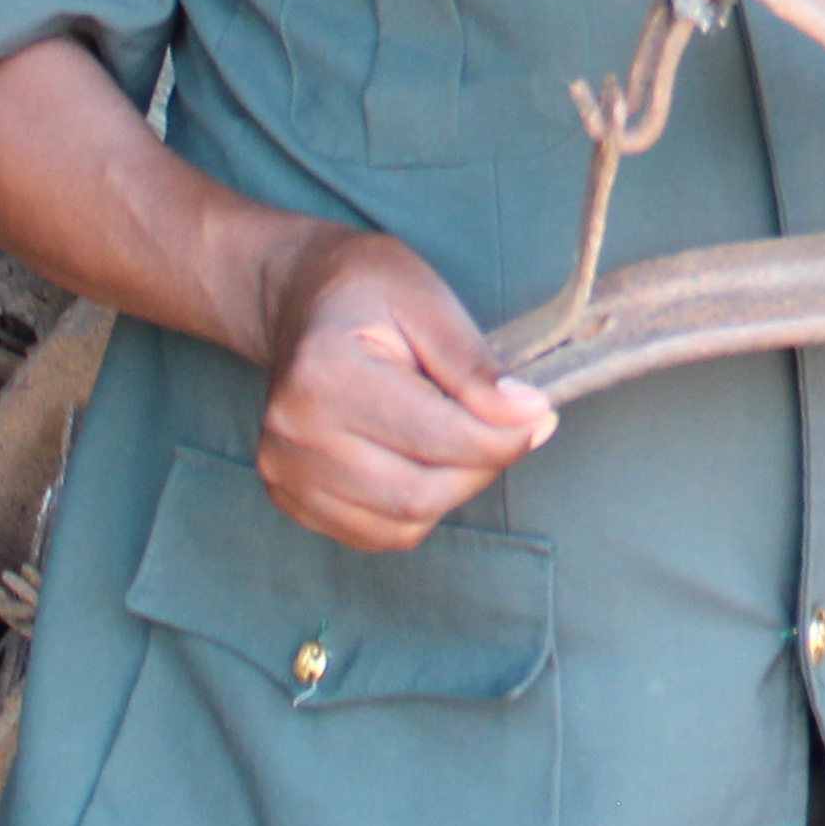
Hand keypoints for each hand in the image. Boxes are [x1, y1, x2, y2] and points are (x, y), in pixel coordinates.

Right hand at [250, 226, 559, 551]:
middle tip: (506, 429)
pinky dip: (415, 510)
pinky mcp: (289, 497)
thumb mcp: (429, 303)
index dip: (504, 439)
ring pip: (401, 524)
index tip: (540, 417)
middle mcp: (294, 434)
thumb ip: (475, 366)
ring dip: (451, 491)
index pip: (437, 439)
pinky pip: (376, 534)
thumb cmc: (368, 291)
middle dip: (481, 468)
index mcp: (326, 376)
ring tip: (459, 438)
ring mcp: (284, 472)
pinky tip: (420, 460)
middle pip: (418, 494)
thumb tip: (528, 415)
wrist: (303, 299)